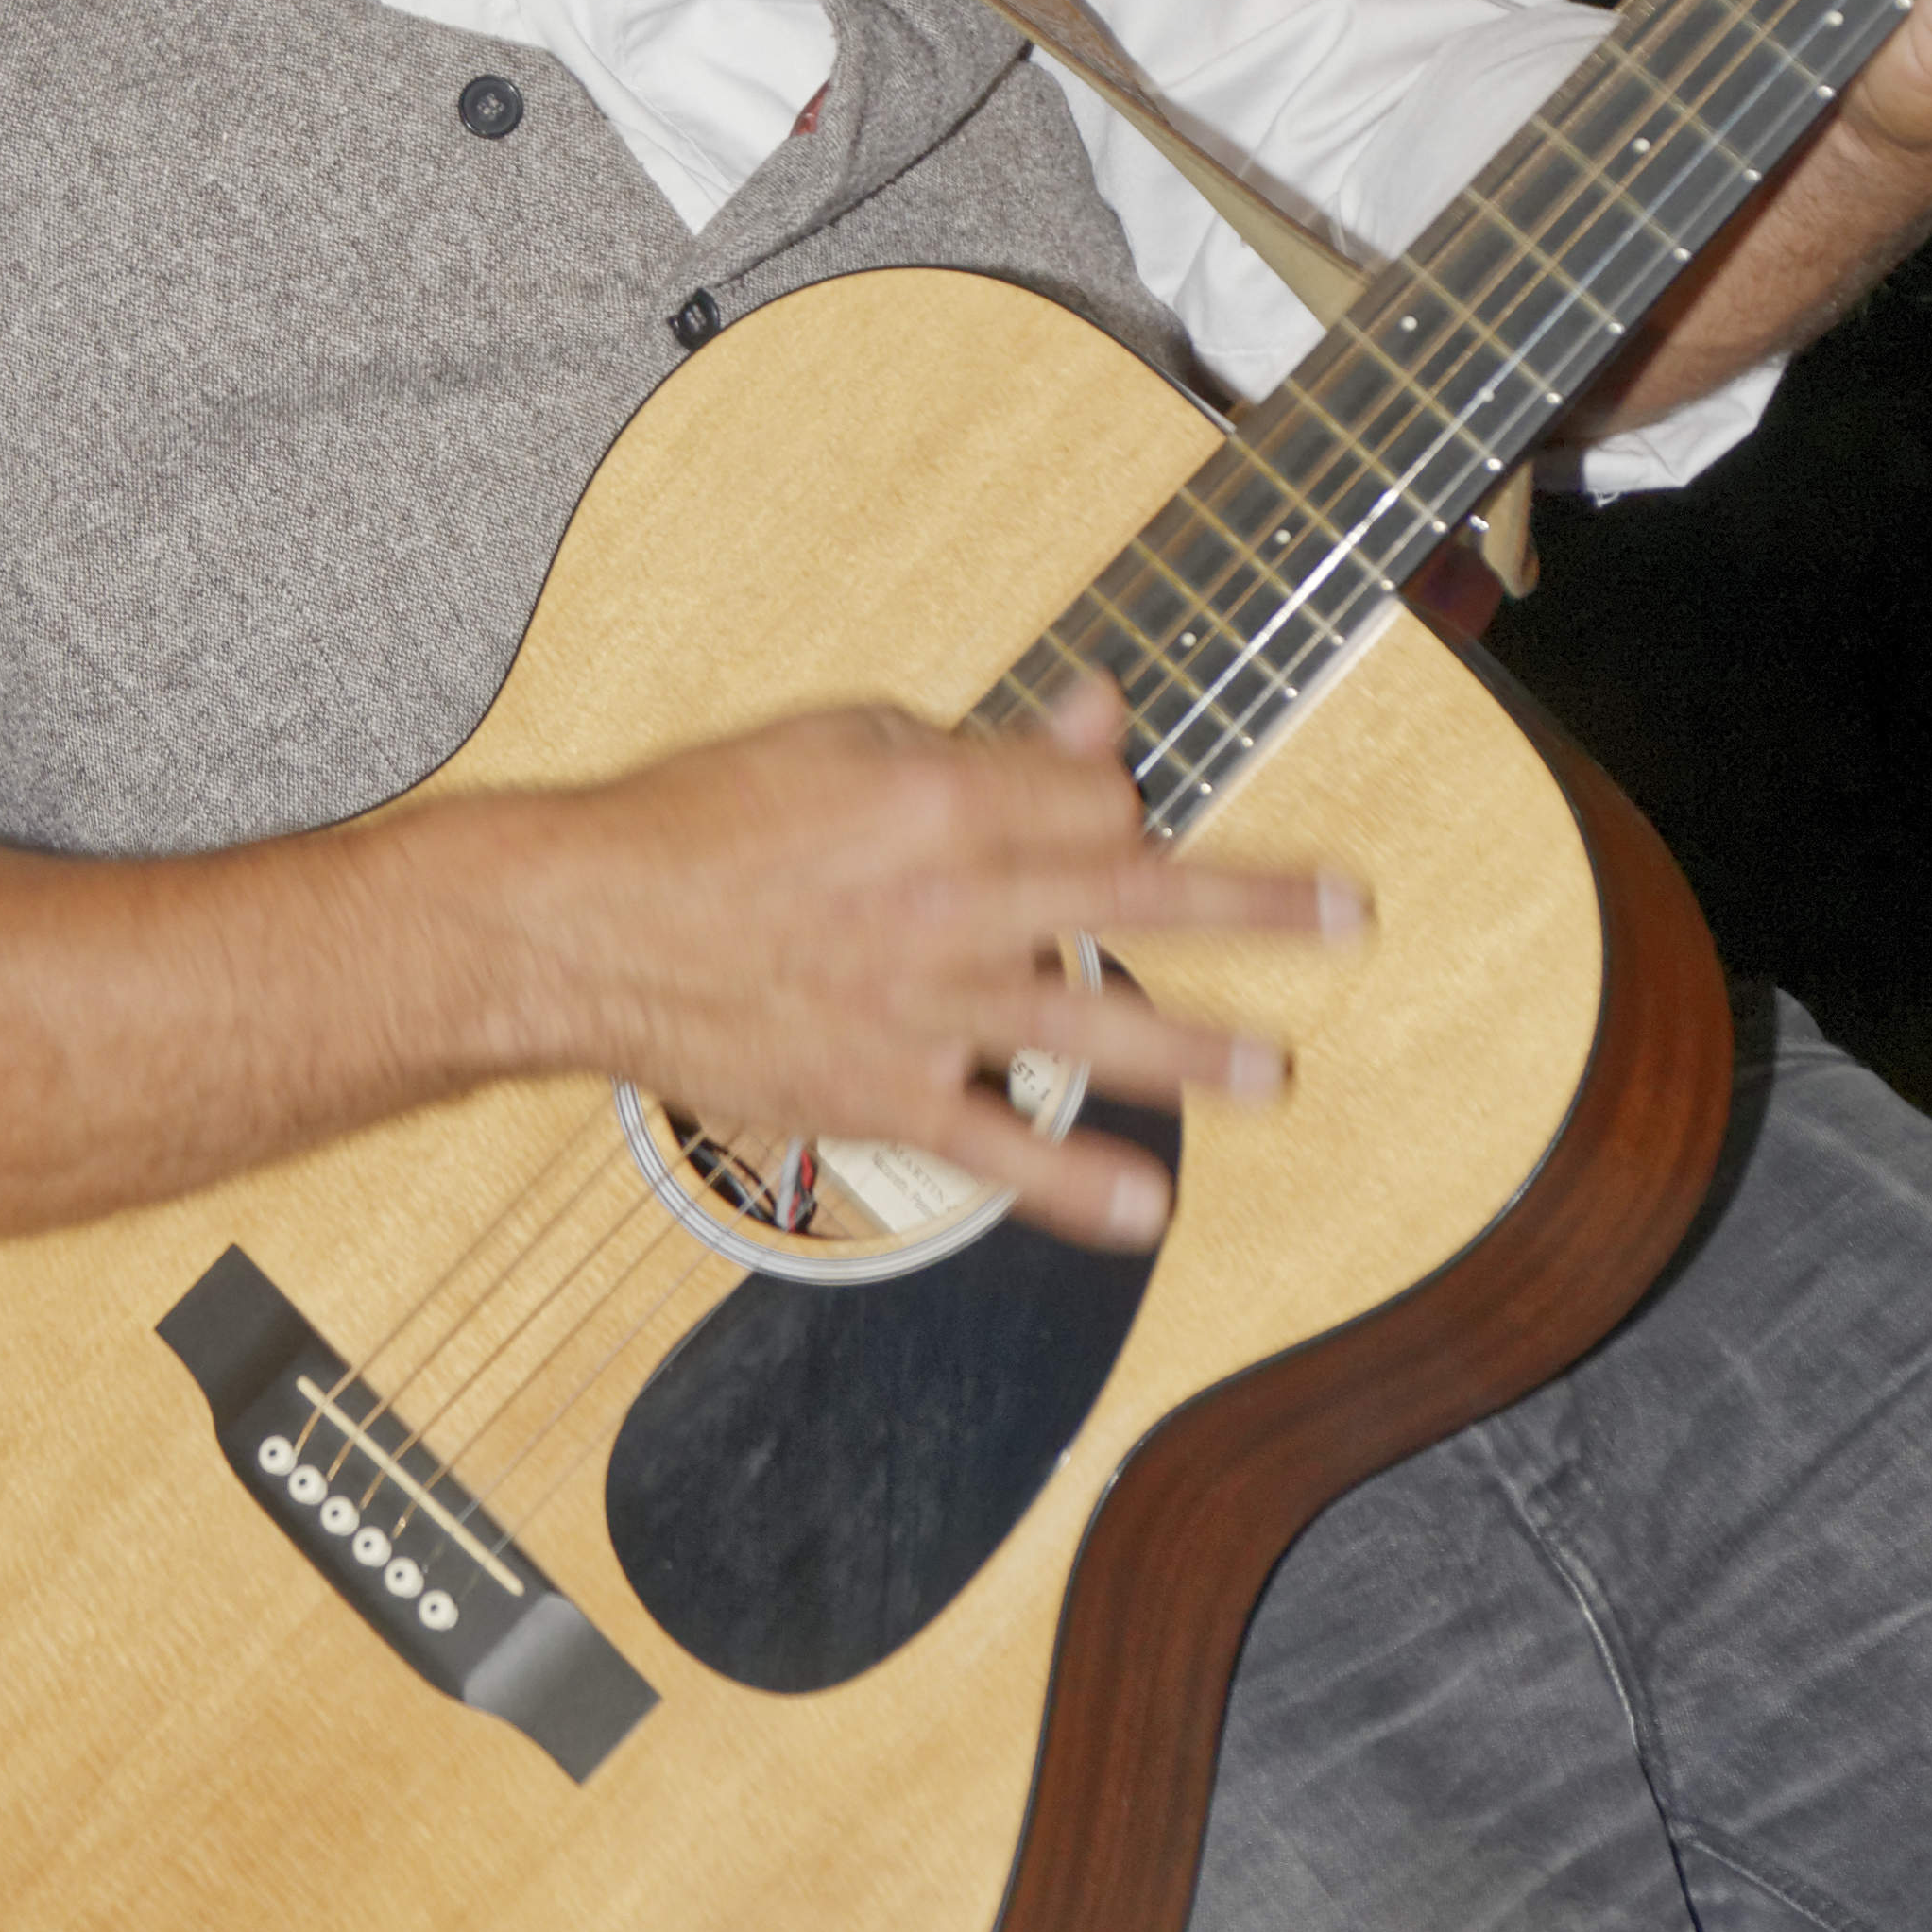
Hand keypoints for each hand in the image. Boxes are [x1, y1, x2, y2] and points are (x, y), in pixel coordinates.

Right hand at [465, 672, 1364, 1250]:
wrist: (582, 927)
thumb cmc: (701, 819)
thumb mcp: (841, 736)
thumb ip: (981, 741)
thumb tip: (1099, 721)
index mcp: (940, 794)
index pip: (1093, 800)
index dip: (1121, 805)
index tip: (1126, 819)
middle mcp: (949, 901)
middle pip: (1132, 895)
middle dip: (1252, 904)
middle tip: (1348, 912)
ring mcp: (922, 1007)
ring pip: (1087, 1026)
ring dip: (1192, 1052)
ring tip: (1274, 1071)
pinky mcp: (882, 1096)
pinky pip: (995, 1147)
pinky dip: (1071, 1186)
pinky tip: (1145, 1209)